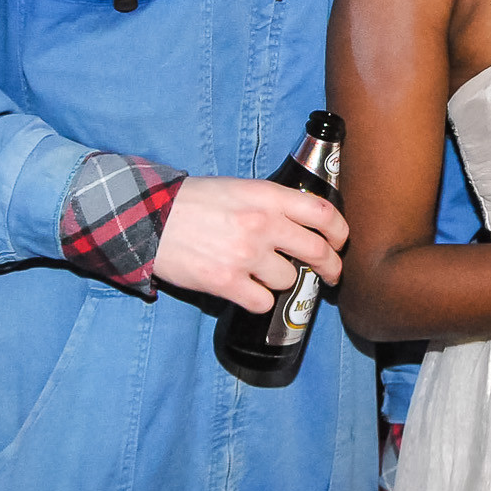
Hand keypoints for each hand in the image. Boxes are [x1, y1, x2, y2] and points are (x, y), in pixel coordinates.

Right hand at [152, 176, 346, 311]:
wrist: (150, 218)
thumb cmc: (195, 202)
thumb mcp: (240, 188)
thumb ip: (273, 203)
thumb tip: (303, 225)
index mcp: (268, 196)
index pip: (324, 213)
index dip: (340, 232)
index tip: (340, 243)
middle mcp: (263, 224)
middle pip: (317, 251)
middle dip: (330, 267)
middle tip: (330, 275)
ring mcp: (246, 254)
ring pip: (289, 280)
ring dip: (281, 282)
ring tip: (262, 275)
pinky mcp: (226, 281)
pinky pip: (262, 302)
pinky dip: (258, 301)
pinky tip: (247, 291)